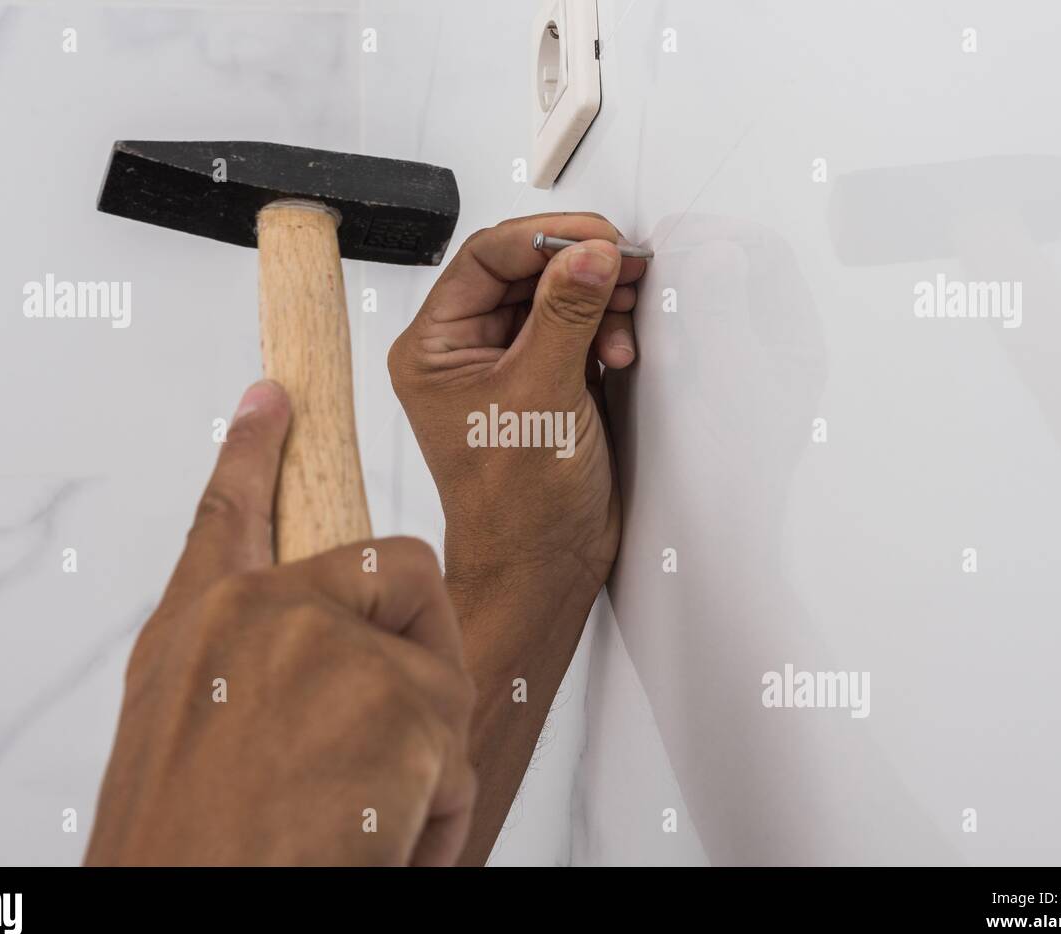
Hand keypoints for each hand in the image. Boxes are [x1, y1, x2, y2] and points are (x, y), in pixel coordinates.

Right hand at [85, 381, 475, 866]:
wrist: (183, 906)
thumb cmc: (180, 847)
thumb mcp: (174, 735)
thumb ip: (237, 668)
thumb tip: (296, 660)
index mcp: (199, 626)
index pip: (230, 507)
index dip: (255, 450)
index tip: (278, 397)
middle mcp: (262, 615)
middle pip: (395, 567)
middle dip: (416, 644)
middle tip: (393, 726)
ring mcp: (333, 650)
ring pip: (437, 670)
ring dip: (418, 758)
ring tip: (360, 820)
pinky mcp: (398, 702)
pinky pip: (456, 745)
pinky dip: (434, 813)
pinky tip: (380, 846)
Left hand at [388, 213, 646, 596]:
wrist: (544, 568)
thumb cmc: (515, 509)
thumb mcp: (541, 396)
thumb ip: (566, 316)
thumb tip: (589, 253)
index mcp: (435, 349)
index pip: (485, 258)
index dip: (544, 238)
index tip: (597, 238)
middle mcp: (466, 354)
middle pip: (525, 272)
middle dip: (579, 269)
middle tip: (625, 265)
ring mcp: (508, 368)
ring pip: (557, 299)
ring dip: (598, 303)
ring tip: (621, 326)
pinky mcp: (546, 384)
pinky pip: (577, 331)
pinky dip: (605, 332)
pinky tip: (619, 353)